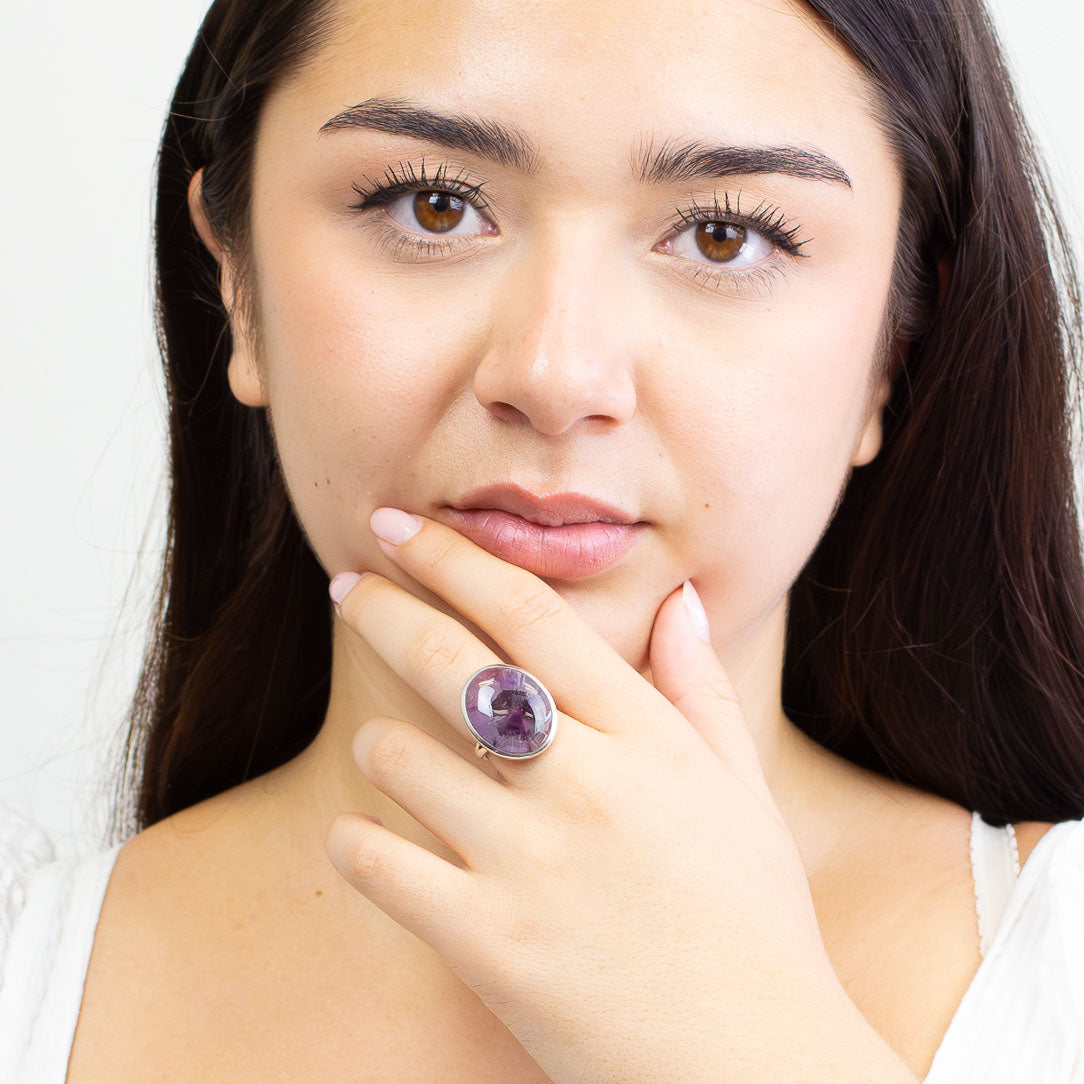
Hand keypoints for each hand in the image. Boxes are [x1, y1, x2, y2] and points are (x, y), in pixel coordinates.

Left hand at [324, 507, 906, 1082]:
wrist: (750, 1063)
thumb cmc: (752, 918)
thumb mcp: (740, 791)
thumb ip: (700, 688)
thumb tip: (683, 599)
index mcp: (645, 738)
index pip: (529, 615)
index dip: (453, 558)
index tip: (401, 526)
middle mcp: (583, 783)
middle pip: (450, 662)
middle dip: (381, 606)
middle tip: (345, 582)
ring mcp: (529, 863)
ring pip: (400, 758)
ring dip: (379, 741)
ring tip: (386, 745)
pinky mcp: (488, 942)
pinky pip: (380, 864)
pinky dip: (358, 841)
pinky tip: (370, 837)